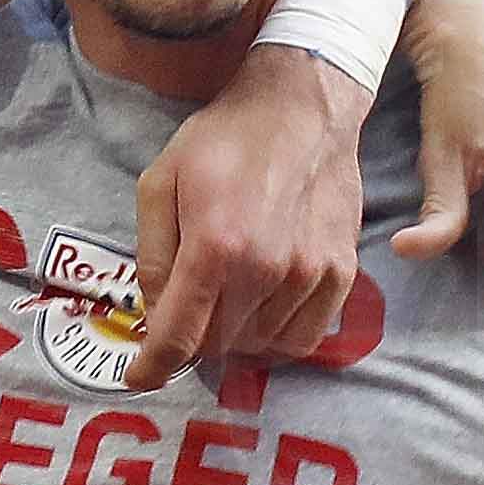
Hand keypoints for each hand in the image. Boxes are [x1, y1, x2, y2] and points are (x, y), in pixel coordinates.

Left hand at [134, 49, 362, 372]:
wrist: (303, 107)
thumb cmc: (225, 139)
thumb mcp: (160, 182)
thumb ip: (151, 255)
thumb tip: (153, 316)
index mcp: (215, 246)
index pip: (179, 338)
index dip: (153, 367)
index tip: (141, 378)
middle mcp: (265, 270)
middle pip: (218, 345)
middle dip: (195, 335)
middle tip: (190, 302)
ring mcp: (309, 275)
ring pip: (260, 346)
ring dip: (237, 333)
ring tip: (230, 293)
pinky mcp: (342, 273)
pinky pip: (304, 337)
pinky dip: (277, 334)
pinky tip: (265, 303)